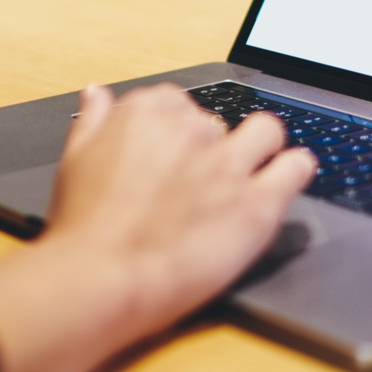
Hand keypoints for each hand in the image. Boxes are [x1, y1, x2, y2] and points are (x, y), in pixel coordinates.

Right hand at [46, 84, 313, 336]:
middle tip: (197, 186)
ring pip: (266, 132)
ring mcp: (228, 164)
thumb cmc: (84, 228)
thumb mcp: (74, 159)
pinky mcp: (257, 203)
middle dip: (211, 148)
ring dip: (261, 148)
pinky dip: (294, 170)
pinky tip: (284, 182)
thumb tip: (97, 93)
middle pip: (218, 122)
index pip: (179, 103)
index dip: (177, 132)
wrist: (101, 278)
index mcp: (147, 112)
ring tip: (249, 175)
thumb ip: (94, 119)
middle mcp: (192, 129)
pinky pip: (296, 168)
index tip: (172, 157)